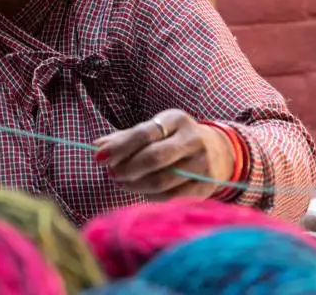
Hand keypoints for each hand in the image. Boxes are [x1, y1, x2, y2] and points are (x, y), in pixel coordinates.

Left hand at [93, 109, 234, 200]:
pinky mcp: (204, 187)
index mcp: (177, 119)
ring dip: (134, 185)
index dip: (119, 146)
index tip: (99, 157)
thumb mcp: (154, 131)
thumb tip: (96, 146)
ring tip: (122, 183)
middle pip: (154, 157)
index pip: (144, 132)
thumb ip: (125, 138)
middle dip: (127, 168)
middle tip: (112, 173)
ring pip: (161, 180)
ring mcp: (201, 164)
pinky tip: (140, 190)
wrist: (219, 152)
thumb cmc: (174, 140)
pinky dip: (149, 196)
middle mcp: (193, 139)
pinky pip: (170, 196)